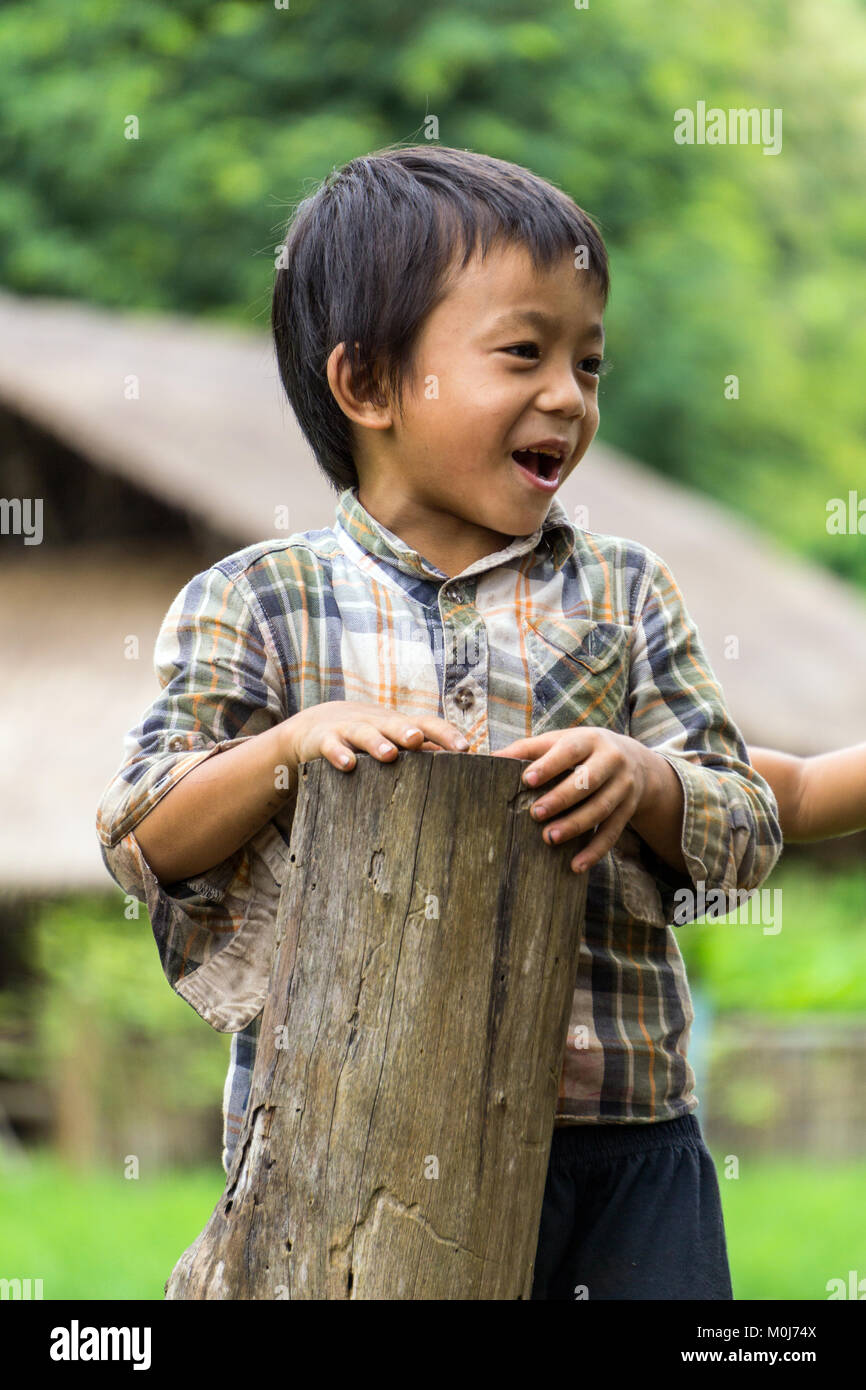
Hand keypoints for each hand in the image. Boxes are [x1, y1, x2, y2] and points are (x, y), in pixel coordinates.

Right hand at [282, 701, 470, 773]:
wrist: (315, 727)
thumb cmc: (369, 740)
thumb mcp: (395, 743)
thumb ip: (424, 754)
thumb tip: (468, 770)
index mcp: (399, 726)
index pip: (426, 724)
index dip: (444, 733)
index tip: (464, 748)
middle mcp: (377, 724)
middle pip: (395, 724)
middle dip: (408, 731)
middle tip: (419, 740)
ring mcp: (349, 730)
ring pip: (364, 733)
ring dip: (377, 742)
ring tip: (389, 754)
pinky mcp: (323, 740)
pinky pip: (331, 746)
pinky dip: (338, 754)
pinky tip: (347, 765)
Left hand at [491, 727, 652, 873]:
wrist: (636, 762)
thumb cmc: (584, 752)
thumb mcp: (562, 742)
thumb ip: (530, 748)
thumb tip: (493, 756)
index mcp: (590, 740)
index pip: (570, 751)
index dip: (550, 765)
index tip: (527, 780)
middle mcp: (611, 761)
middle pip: (588, 781)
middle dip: (562, 798)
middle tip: (535, 814)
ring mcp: (623, 787)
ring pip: (600, 809)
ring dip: (575, 825)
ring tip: (549, 838)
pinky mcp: (627, 810)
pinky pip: (612, 833)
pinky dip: (594, 851)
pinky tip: (575, 866)